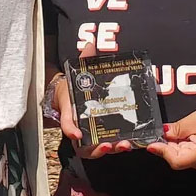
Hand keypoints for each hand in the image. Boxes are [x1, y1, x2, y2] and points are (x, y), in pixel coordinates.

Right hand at [55, 42, 132, 158]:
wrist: (70, 93)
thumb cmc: (74, 87)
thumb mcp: (77, 73)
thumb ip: (84, 61)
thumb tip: (89, 44)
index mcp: (70, 112)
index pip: (66, 123)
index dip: (70, 129)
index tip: (77, 133)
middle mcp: (77, 127)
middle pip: (82, 145)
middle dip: (95, 148)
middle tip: (109, 144)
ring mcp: (86, 134)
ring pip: (92, 150)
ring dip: (106, 151)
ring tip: (123, 146)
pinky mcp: (96, 136)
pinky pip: (102, 147)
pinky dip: (113, 149)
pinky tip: (129, 144)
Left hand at [146, 106, 195, 169]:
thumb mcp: (195, 120)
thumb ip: (177, 128)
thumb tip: (161, 133)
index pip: (175, 161)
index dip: (162, 152)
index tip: (151, 142)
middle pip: (175, 158)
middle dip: (165, 145)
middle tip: (159, 131)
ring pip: (178, 155)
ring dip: (172, 144)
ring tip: (173, 129)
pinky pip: (184, 152)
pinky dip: (179, 143)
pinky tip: (181, 133)